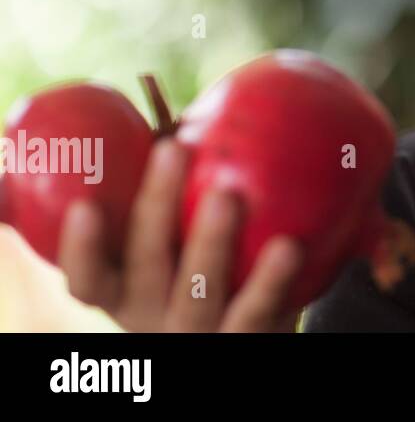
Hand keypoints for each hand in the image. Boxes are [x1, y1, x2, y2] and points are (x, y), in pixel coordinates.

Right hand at [58, 138, 305, 331]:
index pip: (89, 276)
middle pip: (145, 264)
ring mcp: (197, 333)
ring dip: (210, 240)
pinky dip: (271, 280)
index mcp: (126, 291)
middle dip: (155, 205)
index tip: (86, 203)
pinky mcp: (242, 342)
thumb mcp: (178, 248)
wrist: (251, 333)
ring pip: (197, 293)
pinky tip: (291, 245)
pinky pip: (255, 312)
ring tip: (228, 194)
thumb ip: (175, 195)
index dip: (80, 246)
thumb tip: (181, 116)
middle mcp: (151, 317)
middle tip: (172, 148)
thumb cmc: (209, 271)